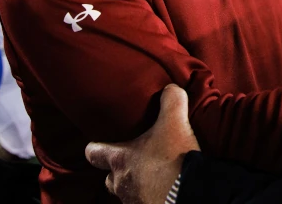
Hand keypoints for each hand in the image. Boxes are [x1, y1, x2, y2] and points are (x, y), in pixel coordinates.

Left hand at [86, 84, 198, 203]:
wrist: (187, 194)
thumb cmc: (174, 159)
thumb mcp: (175, 122)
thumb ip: (171, 101)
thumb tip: (171, 89)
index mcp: (121, 159)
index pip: (94, 153)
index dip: (95, 147)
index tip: (98, 144)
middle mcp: (121, 182)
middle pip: (109, 177)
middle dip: (119, 170)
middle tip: (134, 160)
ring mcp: (133, 200)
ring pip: (126, 191)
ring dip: (136, 184)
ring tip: (153, 175)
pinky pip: (143, 202)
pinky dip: (150, 196)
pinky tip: (164, 189)